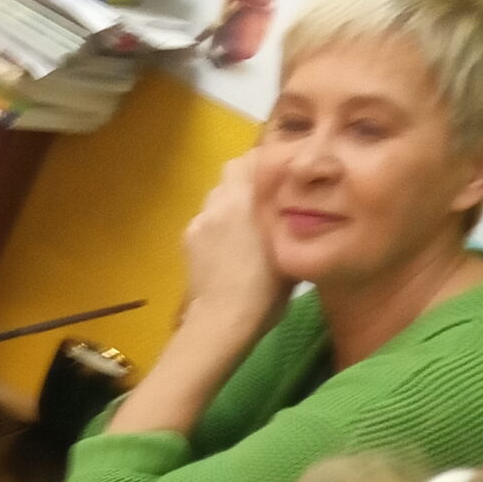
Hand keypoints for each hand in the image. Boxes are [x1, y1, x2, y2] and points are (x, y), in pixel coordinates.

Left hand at [180, 152, 289, 343]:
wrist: (220, 323)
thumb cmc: (262, 290)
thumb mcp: (288, 251)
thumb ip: (289, 221)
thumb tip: (296, 210)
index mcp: (244, 199)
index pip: (251, 158)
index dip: (264, 164)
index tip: (277, 178)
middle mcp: (217, 202)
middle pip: (230, 174)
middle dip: (245, 183)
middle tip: (261, 204)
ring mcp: (198, 222)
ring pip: (215, 198)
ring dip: (228, 206)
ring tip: (242, 230)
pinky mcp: (186, 241)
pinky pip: (204, 222)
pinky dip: (214, 228)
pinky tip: (224, 251)